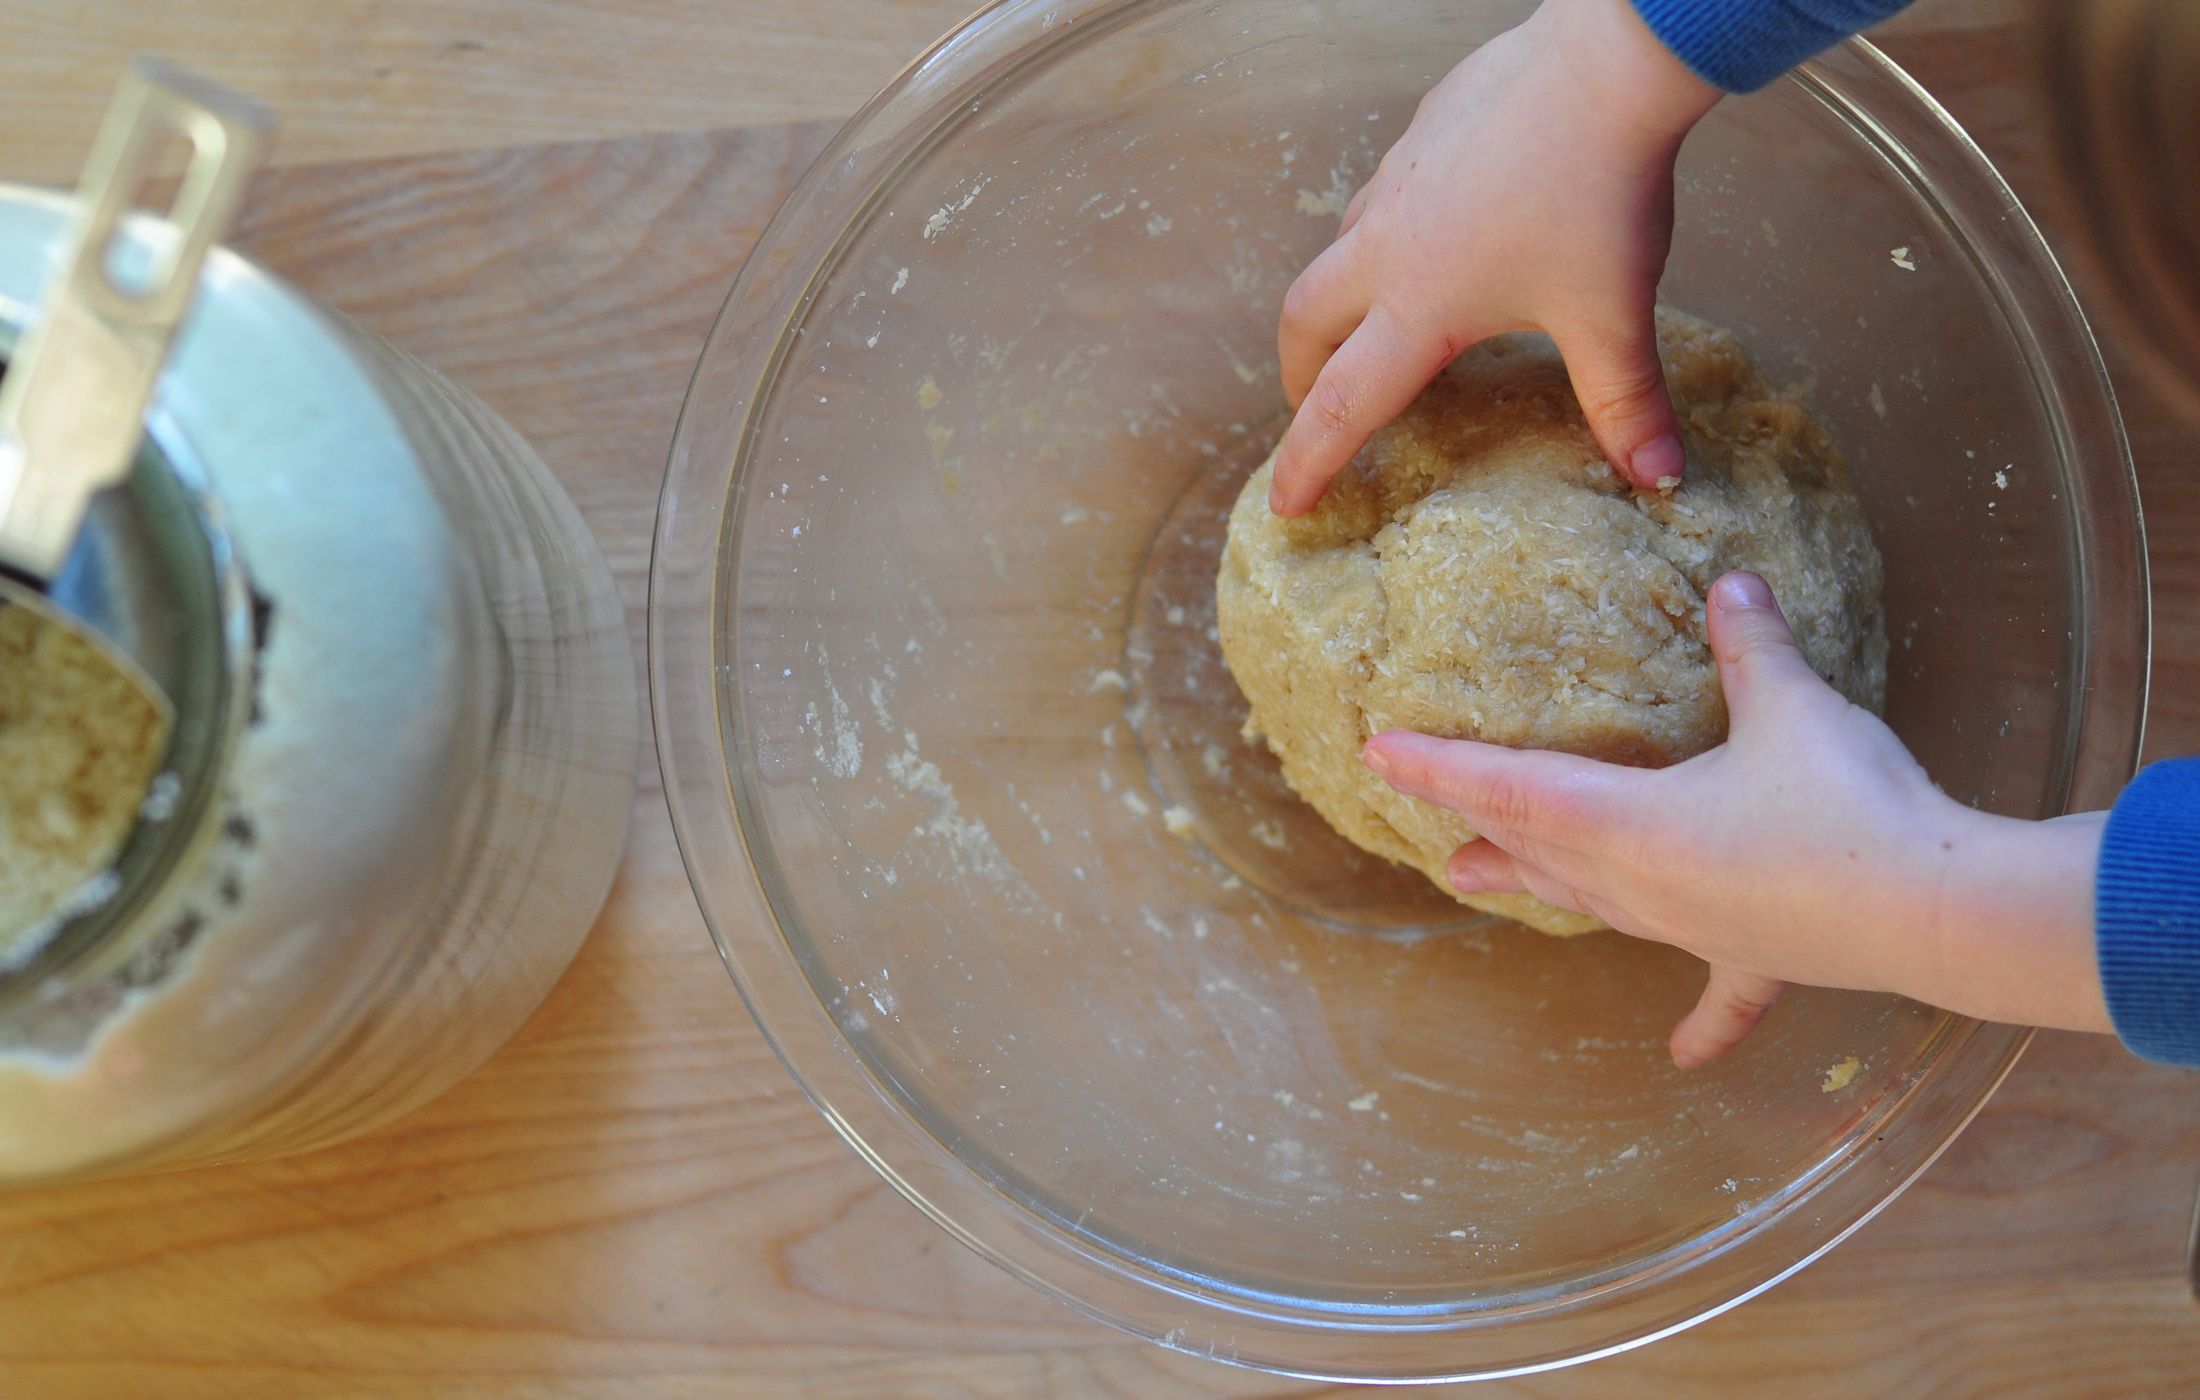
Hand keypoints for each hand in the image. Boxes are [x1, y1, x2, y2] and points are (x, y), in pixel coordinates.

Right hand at [1271, 0, 1721, 514]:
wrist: (1605, 64)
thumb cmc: (1601, 194)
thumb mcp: (1612, 314)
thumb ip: (1626, 403)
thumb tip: (1661, 481)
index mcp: (1420, 308)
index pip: (1342, 407)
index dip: (1307, 463)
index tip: (1286, 506)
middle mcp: (1387, 247)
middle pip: (1303, 322)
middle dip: (1299, 374)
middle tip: (1314, 403)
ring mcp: (1397, 182)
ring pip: (1338, 252)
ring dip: (1341, 299)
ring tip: (1379, 319)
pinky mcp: (1421, 133)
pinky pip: (1382, 193)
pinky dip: (1386, 233)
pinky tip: (1440, 229)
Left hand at [1361, 572, 2110, 1065]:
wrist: (1936, 912)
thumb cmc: (1848, 805)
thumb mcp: (1792, 706)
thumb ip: (1751, 644)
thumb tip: (1730, 581)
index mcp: (1629, 823)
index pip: (1509, 787)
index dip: (1440, 767)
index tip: (1377, 757)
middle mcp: (1642, 886)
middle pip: (1538, 853)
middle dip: (1481, 835)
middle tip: (1435, 842)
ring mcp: (1694, 929)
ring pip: (1595, 904)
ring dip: (1543, 888)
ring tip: (1489, 884)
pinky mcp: (1757, 959)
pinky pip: (1716, 994)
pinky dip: (1699, 1023)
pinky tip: (1680, 1059)